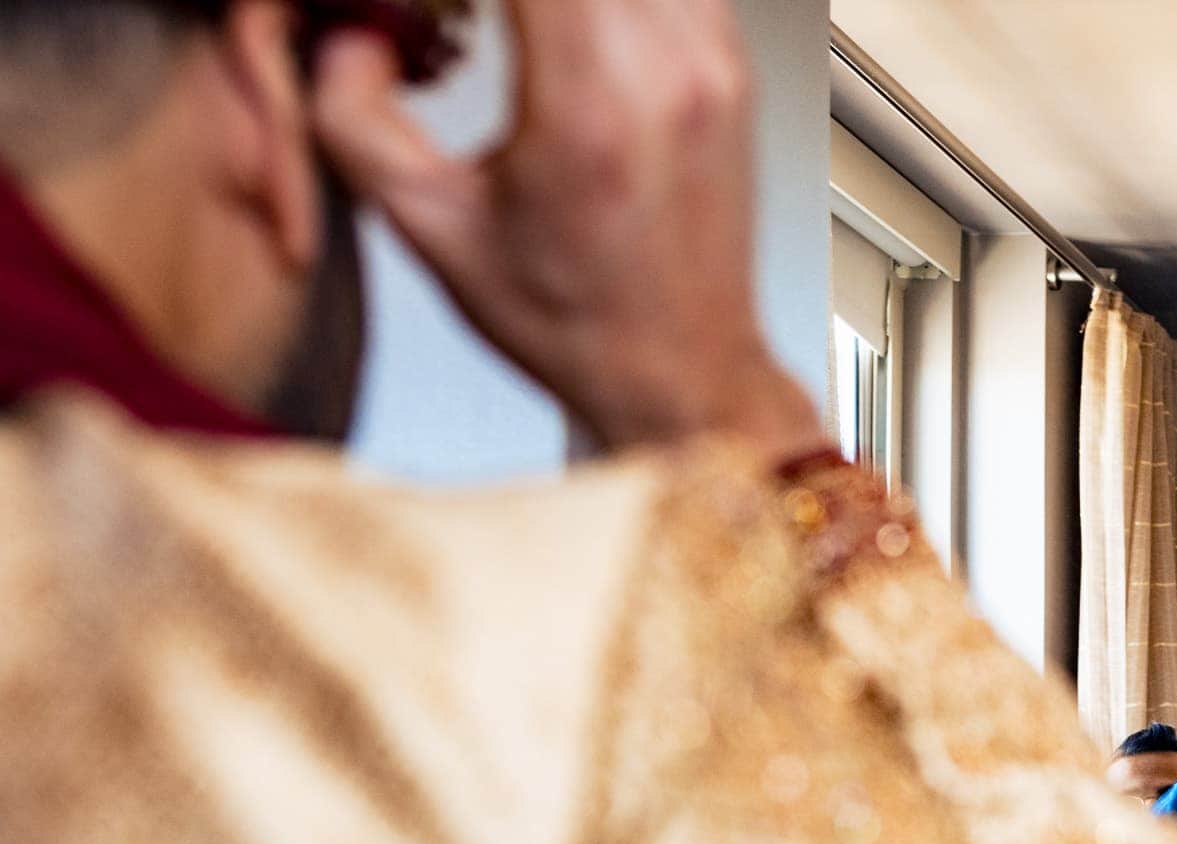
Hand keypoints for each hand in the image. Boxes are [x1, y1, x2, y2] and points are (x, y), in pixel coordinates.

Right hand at [311, 0, 830, 456]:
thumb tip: (345, 34)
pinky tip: (568, 22)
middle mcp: (668, 70)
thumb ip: (354, 119)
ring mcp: (713, 64)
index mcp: (588, 105)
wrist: (680, 374)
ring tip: (510, 18)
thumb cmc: (573, 322)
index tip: (430, 3)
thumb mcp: (430, 227)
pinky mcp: (732, 70)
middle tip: (459, 10)